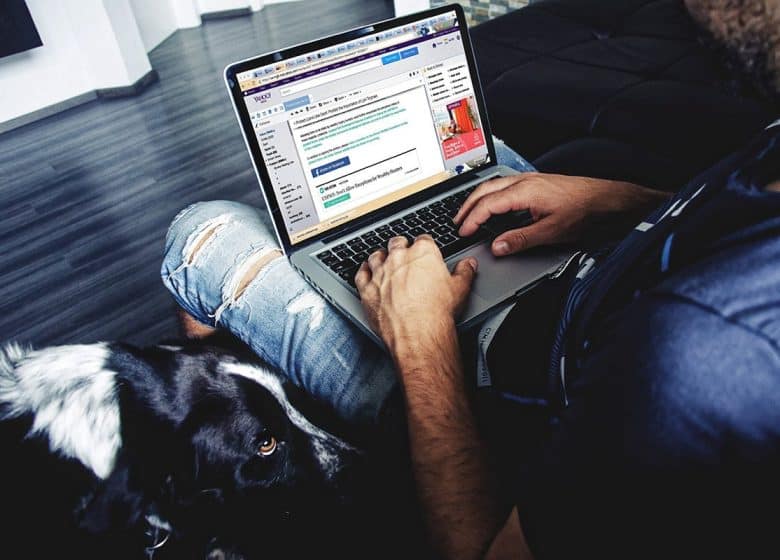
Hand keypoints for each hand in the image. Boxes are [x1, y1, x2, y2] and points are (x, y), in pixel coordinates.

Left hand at [355, 235, 476, 351]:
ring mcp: (380, 273)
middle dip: (401, 247)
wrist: (418, 333)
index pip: (423, 240)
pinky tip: (365, 271)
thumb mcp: (460, 289)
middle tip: (404, 253)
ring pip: (376, 256)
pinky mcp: (367, 289)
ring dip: (380, 256)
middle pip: (397, 243)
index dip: (424, 245)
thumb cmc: (437, 312)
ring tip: (383, 259)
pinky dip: (363, 271)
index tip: (425, 250)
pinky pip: (361, 274)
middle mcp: (399, 258)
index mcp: (423, 253)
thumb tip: (468, 264)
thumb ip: (464, 272)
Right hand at [454, 173, 668, 255]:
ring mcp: (530, 180)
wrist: (607, 199)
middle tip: (457, 223)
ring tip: (470, 214)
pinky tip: (494, 206)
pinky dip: (492, 196)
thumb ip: (520, 240)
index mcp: (524, 192)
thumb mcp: (551, 231)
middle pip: (485, 190)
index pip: (487, 205)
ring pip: (494, 185)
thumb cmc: (585, 211)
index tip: (463, 233)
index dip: (472, 220)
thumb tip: (497, 247)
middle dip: (467, 206)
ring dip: (478, 199)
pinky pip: (505, 185)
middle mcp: (524, 181)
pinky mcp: (537, 182)